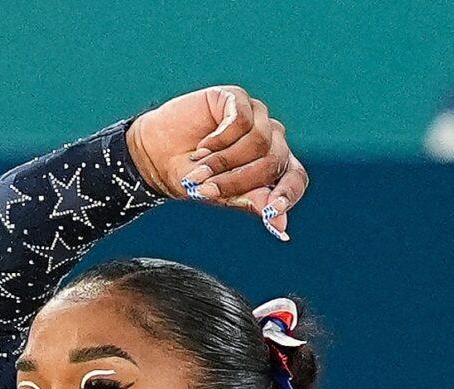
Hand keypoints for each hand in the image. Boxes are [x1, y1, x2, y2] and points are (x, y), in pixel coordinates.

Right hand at [127, 86, 307, 239]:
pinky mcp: (237, 98)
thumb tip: (281, 224)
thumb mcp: (223, 196)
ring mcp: (257, 117)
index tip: (273, 211)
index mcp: (275, 167)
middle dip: (238, 180)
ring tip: (199, 167)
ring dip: (224, 160)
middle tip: (206, 189)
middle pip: (274, 161)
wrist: (157, 157)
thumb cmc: (193, 179)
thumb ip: (253, 203)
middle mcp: (271, 139)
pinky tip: (203, 145)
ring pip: (260, 140)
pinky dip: (220, 138)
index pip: (296, 180)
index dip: (287, 195)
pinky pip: (242, 119)